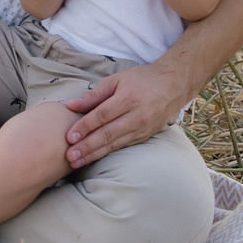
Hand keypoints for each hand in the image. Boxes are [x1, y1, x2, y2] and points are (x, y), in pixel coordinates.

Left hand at [62, 65, 189, 165]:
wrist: (174, 85)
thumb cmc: (142, 79)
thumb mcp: (117, 79)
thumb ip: (94, 94)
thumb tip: (71, 105)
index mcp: (128, 98)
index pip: (102, 116)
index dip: (84, 127)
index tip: (69, 137)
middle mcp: (136, 116)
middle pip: (107, 134)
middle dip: (86, 147)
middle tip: (69, 156)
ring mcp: (142, 128)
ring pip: (114, 144)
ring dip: (94, 154)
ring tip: (77, 162)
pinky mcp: (145, 136)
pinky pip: (123, 146)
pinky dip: (107, 153)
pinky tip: (94, 158)